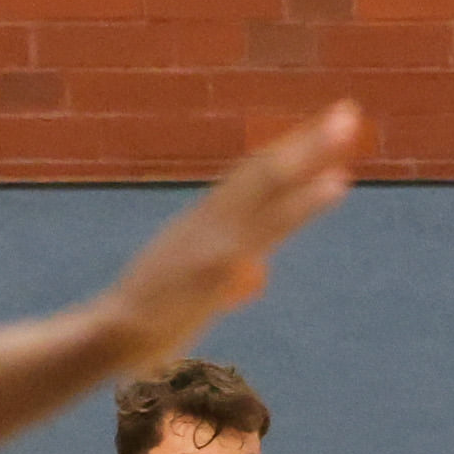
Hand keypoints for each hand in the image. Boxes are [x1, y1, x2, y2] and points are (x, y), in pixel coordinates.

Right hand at [104, 104, 366, 357]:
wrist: (106, 341)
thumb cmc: (141, 324)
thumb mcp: (186, 294)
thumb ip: (224, 280)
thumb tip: (253, 277)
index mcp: (201, 227)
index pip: (251, 181)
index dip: (288, 154)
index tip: (323, 132)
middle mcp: (208, 223)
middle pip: (264, 173)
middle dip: (306, 143)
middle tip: (347, 112)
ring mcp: (214, 240)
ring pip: (268, 184)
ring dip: (308, 153)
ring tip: (345, 128)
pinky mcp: (218, 264)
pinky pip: (268, 224)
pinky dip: (302, 201)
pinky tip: (335, 184)